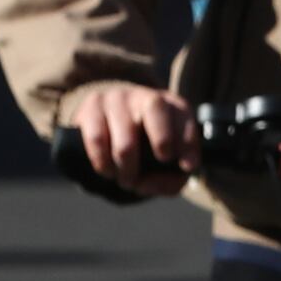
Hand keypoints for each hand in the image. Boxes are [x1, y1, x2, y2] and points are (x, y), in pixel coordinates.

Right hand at [60, 81, 195, 198]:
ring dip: (127, 168)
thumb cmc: (145, 146)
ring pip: (125, 139)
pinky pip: (97, 139)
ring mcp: (117, 98)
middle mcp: (146, 96)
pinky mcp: (92, 105)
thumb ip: (170, 179)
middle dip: (160, 142)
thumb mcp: (166, 160)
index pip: (184, 116)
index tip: (187, 166)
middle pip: (155, 108)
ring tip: (127, 179)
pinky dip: (103, 162)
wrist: (108, 120)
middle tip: (157, 165)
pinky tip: (107, 170)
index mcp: (172, 106)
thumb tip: (148, 183)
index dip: (188, 142)